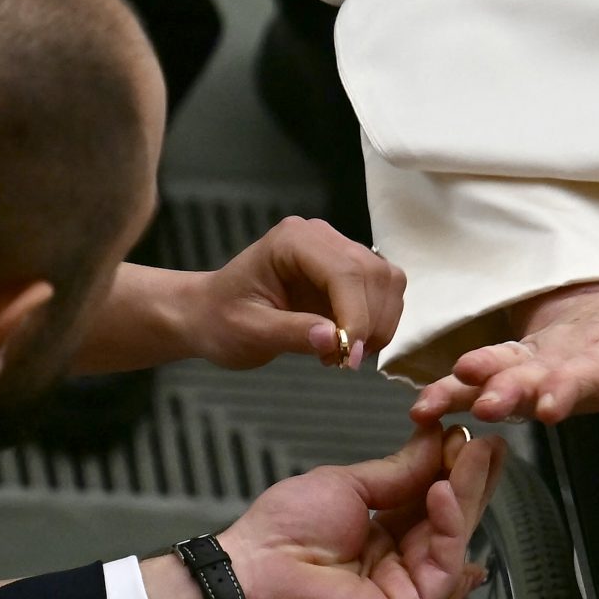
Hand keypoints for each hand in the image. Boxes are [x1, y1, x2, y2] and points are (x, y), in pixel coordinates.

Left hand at [147, 427, 502, 598]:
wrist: (252, 570)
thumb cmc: (281, 535)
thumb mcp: (349, 485)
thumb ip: (399, 470)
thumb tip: (435, 441)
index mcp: (381, 531)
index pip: (431, 499)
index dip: (453, 468)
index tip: (466, 435)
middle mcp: (397, 560)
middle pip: (449, 518)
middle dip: (471, 477)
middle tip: (486, 441)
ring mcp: (404, 585)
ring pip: (453, 538)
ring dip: (467, 493)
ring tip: (472, 454)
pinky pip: (441, 564)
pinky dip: (450, 525)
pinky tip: (446, 490)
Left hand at [190, 216, 405, 369]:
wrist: (213, 315)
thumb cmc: (222, 320)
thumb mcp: (249, 332)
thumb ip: (291, 333)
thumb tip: (334, 341)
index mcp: (293, 240)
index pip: (345, 271)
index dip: (356, 314)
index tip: (350, 355)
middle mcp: (322, 237)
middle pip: (373, 274)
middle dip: (370, 323)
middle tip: (345, 362)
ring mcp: (339, 250)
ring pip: (386, 282)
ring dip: (377, 325)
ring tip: (342, 354)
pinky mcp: (350, 271)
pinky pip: (383, 293)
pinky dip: (376, 324)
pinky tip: (346, 343)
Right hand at [411, 280, 598, 469]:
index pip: (593, 371)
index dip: (570, 385)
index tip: (550, 405)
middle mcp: (570, 350)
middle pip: (539, 366)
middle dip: (512, 384)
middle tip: (489, 404)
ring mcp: (538, 354)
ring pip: (502, 365)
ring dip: (473, 382)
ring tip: (439, 400)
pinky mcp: (516, 362)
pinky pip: (481, 372)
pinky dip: (453, 386)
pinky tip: (426, 407)